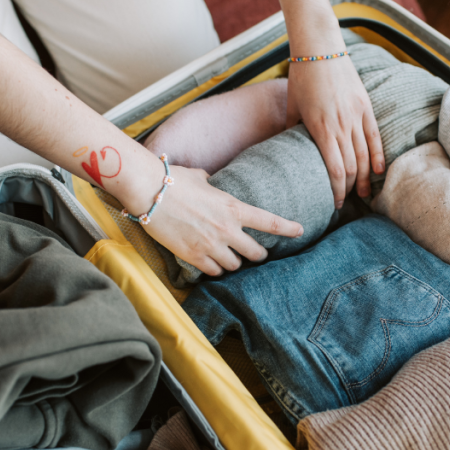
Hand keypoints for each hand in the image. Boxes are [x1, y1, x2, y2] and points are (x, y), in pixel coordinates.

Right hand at [142, 166, 303, 275]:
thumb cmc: (174, 180)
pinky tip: (211, 263)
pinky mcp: (193, 256)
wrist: (149, 191)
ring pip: (235, 266)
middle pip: (255, 253)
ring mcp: (211, 245)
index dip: (288, 228)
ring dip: (233, 263)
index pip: (269, 222)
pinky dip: (214, 269)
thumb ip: (213, 185)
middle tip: (255, 253)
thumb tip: (210, 182)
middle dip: (258, 254)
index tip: (300, 230)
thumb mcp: (202, 179)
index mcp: (233, 207)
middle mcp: (227, 229)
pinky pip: (213, 271)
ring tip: (228, 257)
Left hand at [287, 55, 384, 207]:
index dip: (337, 190)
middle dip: (350, 188)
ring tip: (364, 193)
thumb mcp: (292, 106)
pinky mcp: (365, 106)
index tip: (335, 202)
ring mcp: (356, 115)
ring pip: (365, 155)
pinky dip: (378, 155)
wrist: (320, 48)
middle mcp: (341, 125)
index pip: (334, 170)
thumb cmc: (301, 76)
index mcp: (320, 129)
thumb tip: (288, 149)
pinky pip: (375, 136)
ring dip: (365, 177)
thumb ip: (291, 129)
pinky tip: (379, 171)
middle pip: (352, 167)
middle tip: (348, 201)